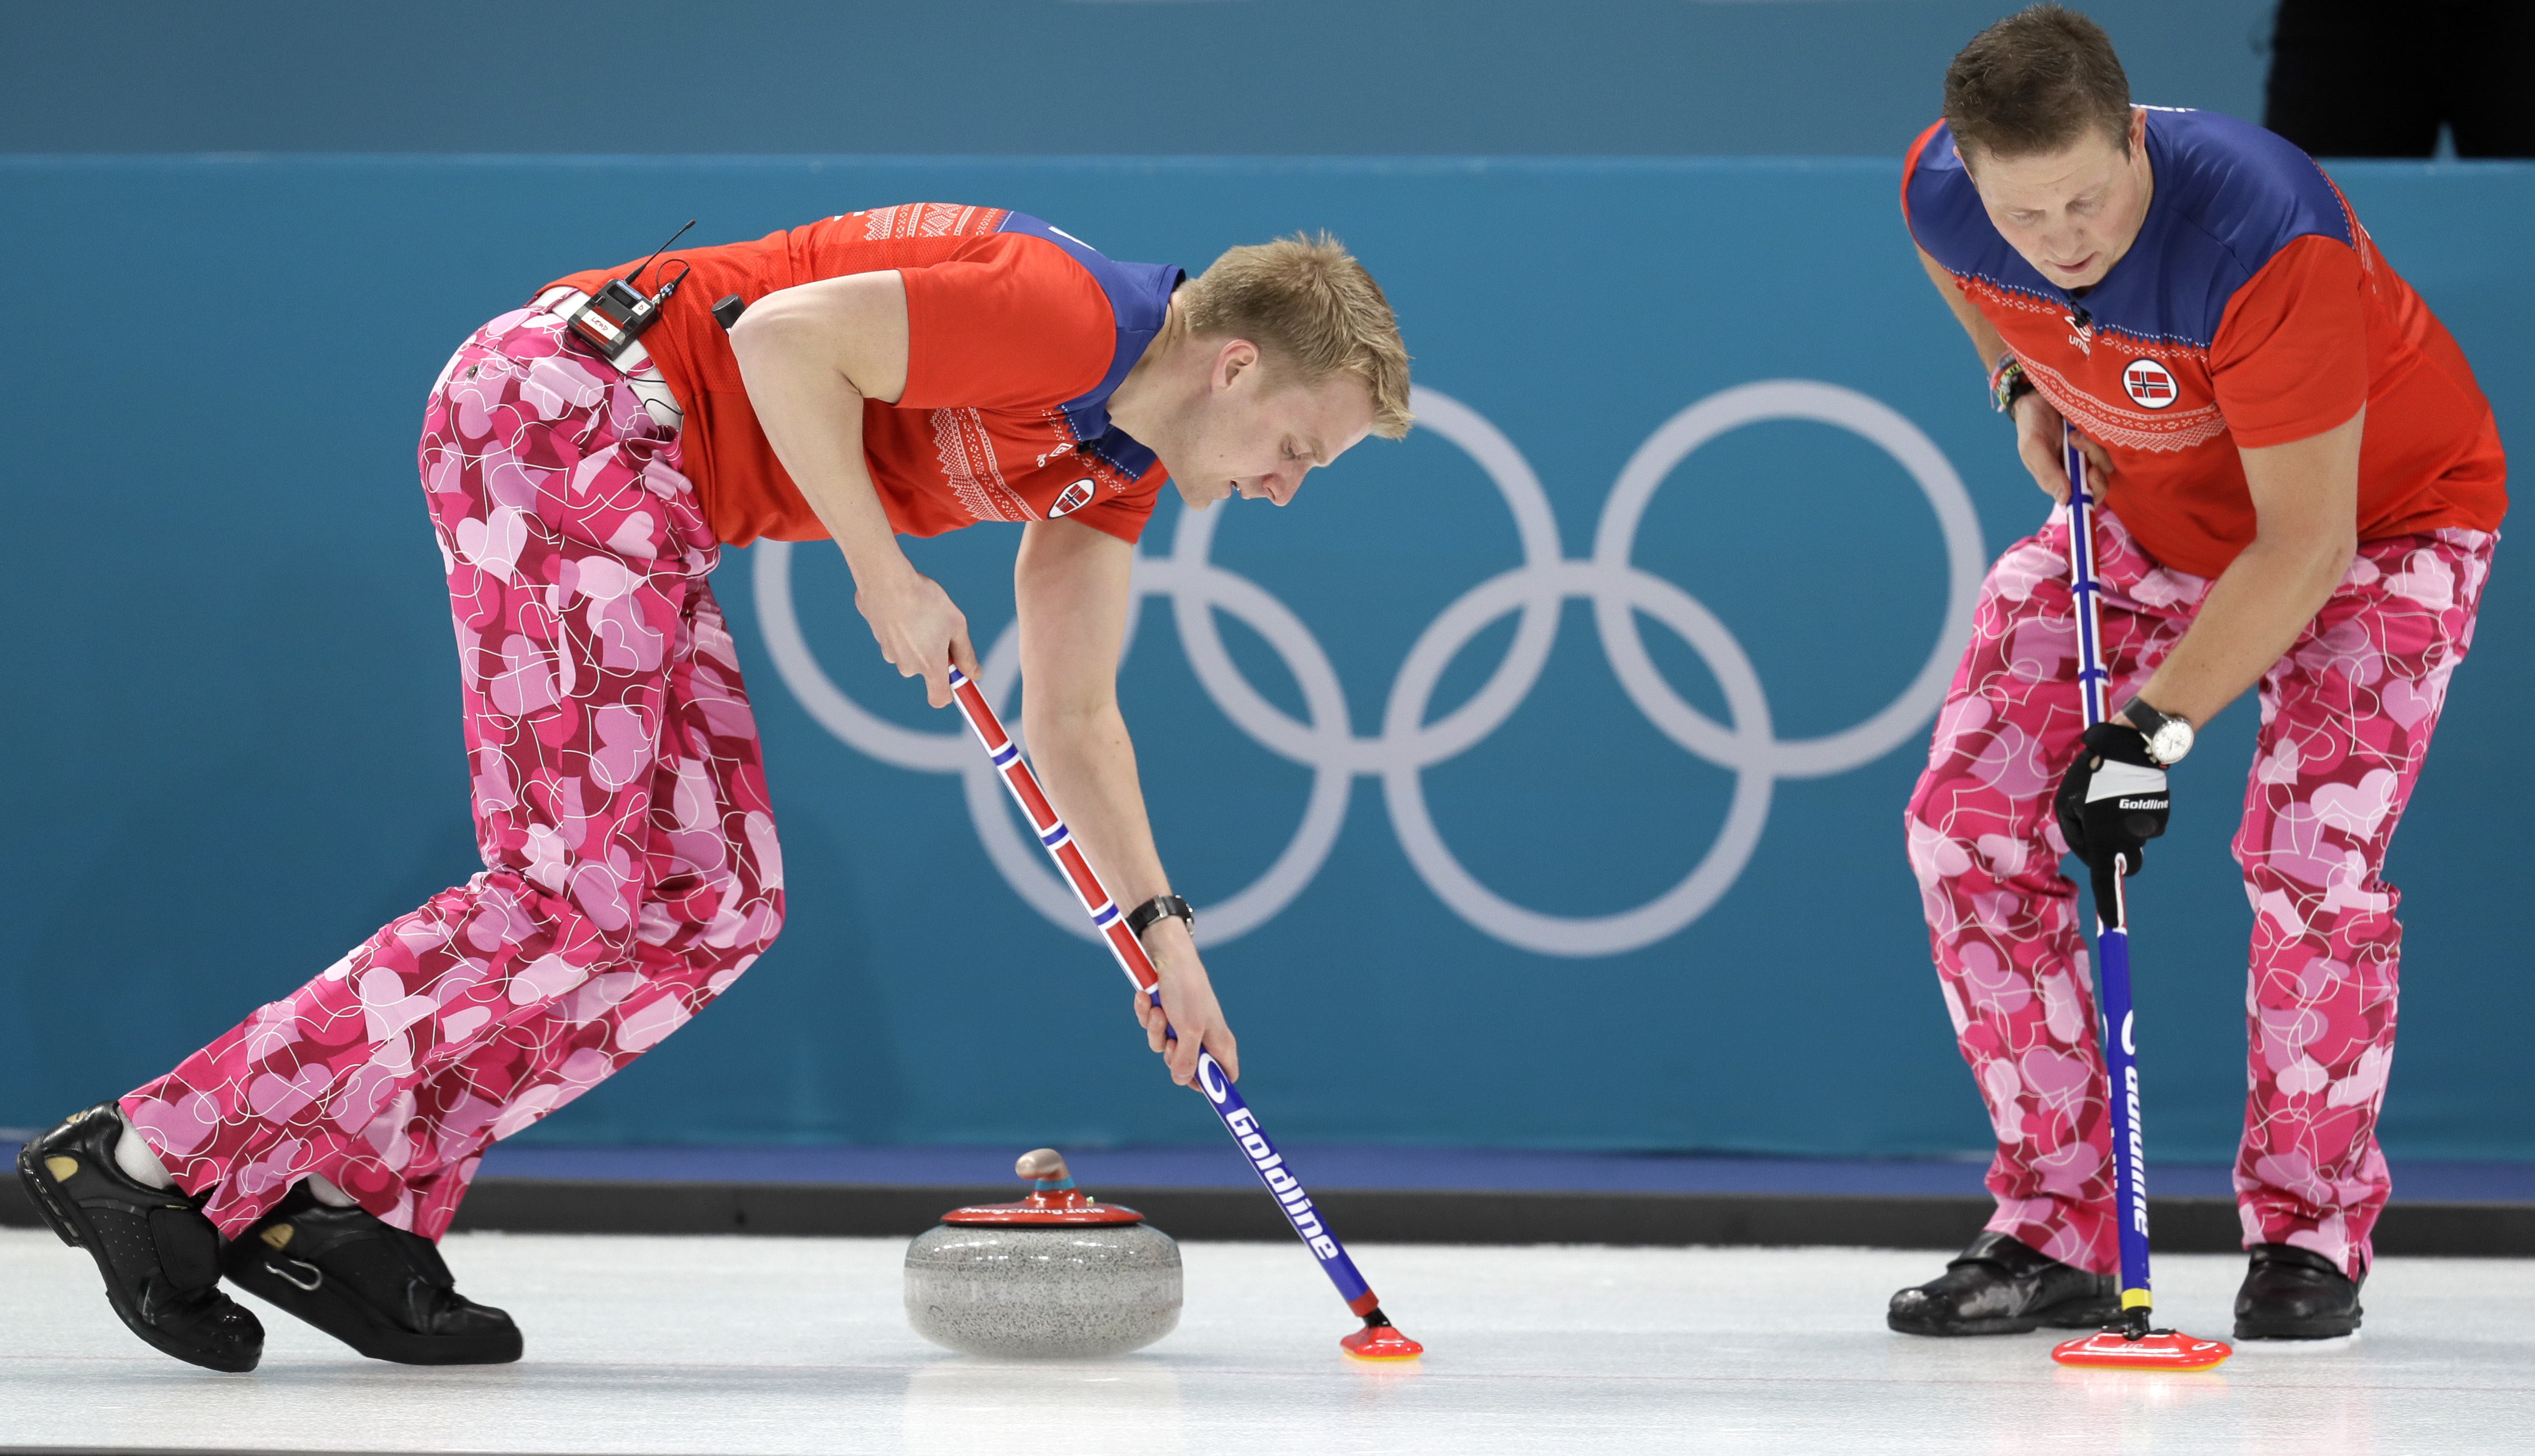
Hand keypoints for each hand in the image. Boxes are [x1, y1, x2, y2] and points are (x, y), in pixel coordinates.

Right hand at [853, 562, 978, 707]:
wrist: (887, 580)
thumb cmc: (926, 601)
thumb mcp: (956, 625)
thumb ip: (966, 653)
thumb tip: (973, 673)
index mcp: (930, 665)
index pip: (939, 698)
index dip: (950, 694)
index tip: (957, 681)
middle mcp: (907, 666)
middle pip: (925, 669)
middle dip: (934, 653)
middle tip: (941, 627)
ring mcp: (889, 652)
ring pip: (909, 651)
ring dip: (917, 638)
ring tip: (921, 611)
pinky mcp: (877, 637)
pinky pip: (895, 636)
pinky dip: (901, 626)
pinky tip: (904, 606)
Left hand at [1132, 920, 1238, 1086]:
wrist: (1165, 953)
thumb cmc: (1186, 989)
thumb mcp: (1188, 1029)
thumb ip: (1186, 1059)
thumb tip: (1181, 1080)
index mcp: (1220, 1041)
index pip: (1225, 1076)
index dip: (1213, 1087)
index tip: (1194, 1086)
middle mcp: (1202, 1036)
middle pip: (1187, 1068)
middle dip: (1172, 1056)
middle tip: (1170, 1042)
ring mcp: (1182, 1026)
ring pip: (1163, 1047)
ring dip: (1156, 1030)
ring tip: (1159, 1011)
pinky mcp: (1165, 1014)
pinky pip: (1151, 1028)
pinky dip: (1147, 1015)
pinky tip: (1147, 999)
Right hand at [2013, 391, 2114, 505]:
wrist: (2040, 395)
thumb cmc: (2032, 424)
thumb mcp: (2034, 448)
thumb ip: (2047, 473)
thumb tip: (2064, 500)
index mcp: (2059, 481)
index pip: (2081, 500)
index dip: (2090, 495)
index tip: (2091, 475)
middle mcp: (2077, 473)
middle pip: (2098, 486)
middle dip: (2096, 472)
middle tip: (2084, 454)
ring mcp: (2089, 458)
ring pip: (2105, 465)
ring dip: (2092, 449)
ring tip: (2074, 433)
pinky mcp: (2099, 443)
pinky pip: (2110, 448)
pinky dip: (2099, 438)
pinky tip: (2083, 427)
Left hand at [2053, 721, 2170, 916]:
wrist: (2131, 747)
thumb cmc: (2090, 775)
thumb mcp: (2066, 805)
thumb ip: (2075, 835)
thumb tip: (2089, 853)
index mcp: (2104, 841)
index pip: (2106, 881)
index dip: (2109, 905)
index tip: (2113, 925)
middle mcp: (2132, 840)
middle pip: (2126, 864)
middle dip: (2116, 855)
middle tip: (2102, 828)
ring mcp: (2150, 828)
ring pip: (2135, 840)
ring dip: (2123, 828)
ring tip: (2112, 798)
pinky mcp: (2162, 814)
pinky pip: (2146, 824)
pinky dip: (2136, 815)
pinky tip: (2129, 792)